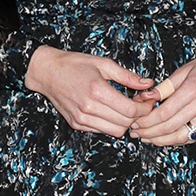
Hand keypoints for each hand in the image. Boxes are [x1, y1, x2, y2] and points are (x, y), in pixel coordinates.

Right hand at [25, 46, 154, 136]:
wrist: (47, 73)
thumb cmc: (74, 64)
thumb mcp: (103, 64)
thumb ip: (127, 76)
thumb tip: (148, 84)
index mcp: (97, 90)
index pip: (130, 110)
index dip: (144, 108)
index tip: (147, 101)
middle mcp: (89, 108)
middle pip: (125, 124)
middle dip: (138, 116)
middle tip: (139, 104)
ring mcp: (82, 118)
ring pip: (115, 131)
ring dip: (125, 123)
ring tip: (125, 108)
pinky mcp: (77, 124)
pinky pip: (102, 131)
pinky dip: (111, 124)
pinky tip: (110, 111)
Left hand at [129, 39, 195, 146]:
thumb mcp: (185, 69)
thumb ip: (164, 87)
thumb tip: (144, 98)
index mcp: (193, 90)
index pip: (163, 113)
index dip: (146, 121)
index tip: (134, 122)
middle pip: (169, 127)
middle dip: (149, 132)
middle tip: (135, 133)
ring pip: (181, 136)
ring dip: (161, 140)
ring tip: (147, 139)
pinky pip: (193, 136)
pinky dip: (177, 140)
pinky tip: (165, 138)